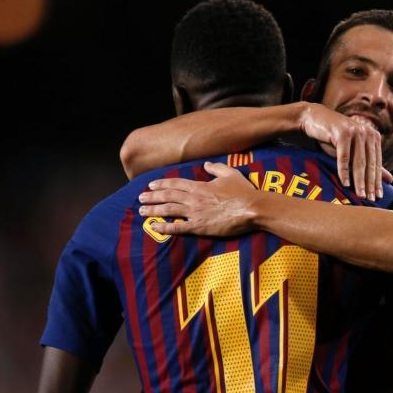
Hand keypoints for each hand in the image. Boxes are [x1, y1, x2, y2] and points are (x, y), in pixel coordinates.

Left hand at [138, 162, 259, 236]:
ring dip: (153, 210)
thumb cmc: (243, 192)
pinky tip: (154, 226)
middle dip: (152, 197)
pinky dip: (165, 227)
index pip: (175, 183)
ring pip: (169, 210)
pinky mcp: (200, 227)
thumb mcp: (230, 173)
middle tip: (140, 198)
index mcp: (200, 186)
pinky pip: (178, 227)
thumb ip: (216, 168)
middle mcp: (194, 198)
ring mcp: (196, 213)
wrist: (253, 208)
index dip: (161, 184)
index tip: (151, 185)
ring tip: (142, 211)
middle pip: (167, 196)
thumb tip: (206, 164)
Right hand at [299, 103, 390, 200]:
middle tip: (370, 199)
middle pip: (369, 163)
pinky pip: (344, 156)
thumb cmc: (335, 138)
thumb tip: (390, 179)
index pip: (377, 163)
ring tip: (360, 195)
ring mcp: (355, 131)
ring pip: (358, 161)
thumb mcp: (353, 151)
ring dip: (359, 180)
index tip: (378, 197)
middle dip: (370, 183)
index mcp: (374, 137)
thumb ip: (370, 163)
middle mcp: (367, 133)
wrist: (315, 119)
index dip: (377, 181)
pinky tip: (345, 183)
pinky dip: (344, 171)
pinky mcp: (342, 132)